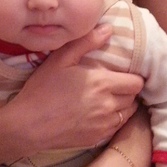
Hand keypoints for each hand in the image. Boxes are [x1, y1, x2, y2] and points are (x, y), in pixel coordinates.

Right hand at [6, 25, 142, 153]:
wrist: (29, 125)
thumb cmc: (43, 89)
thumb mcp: (60, 59)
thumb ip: (86, 42)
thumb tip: (108, 29)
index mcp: (103, 83)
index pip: (137, 82)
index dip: (133, 77)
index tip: (123, 74)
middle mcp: (109, 105)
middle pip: (133, 97)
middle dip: (127, 90)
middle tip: (114, 85)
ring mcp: (104, 124)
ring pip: (127, 113)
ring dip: (123, 105)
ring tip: (109, 99)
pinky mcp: (98, 138)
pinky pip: (116, 127)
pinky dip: (113, 119)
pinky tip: (99, 114)